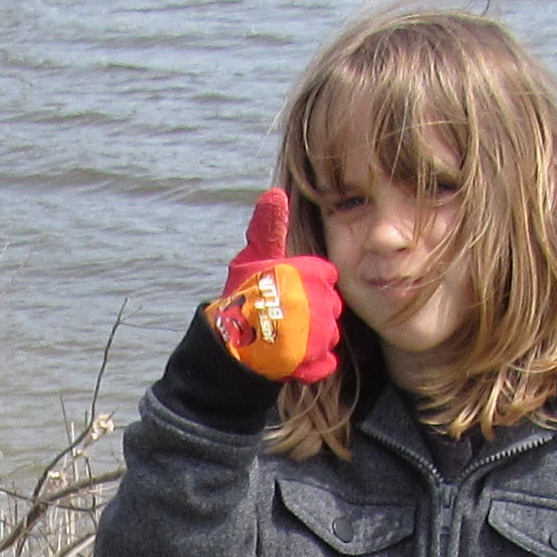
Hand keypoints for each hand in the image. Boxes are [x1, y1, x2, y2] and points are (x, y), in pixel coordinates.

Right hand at [211, 186, 343, 384]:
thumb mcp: (252, 257)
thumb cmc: (238, 297)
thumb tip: (275, 192)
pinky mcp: (312, 362)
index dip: (308, 283)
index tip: (288, 291)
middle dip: (312, 310)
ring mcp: (318, 334)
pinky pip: (325, 362)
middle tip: (285, 316)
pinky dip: (314, 363)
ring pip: (329, 333)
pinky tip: (295, 357)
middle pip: (330, 305)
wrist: (226, 346)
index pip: (326, 276)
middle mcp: (318, 302)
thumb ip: (268, 227)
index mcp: (309, 274)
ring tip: (286, 336)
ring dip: (312, 336)